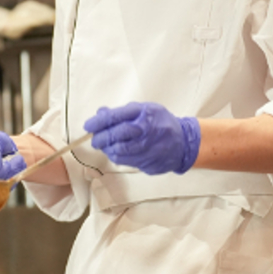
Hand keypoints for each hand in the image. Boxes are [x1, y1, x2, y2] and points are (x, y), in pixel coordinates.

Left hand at [83, 102, 200, 174]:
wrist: (184, 143)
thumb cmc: (161, 123)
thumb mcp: (145, 110)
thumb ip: (123, 112)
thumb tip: (101, 113)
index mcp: (146, 114)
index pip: (117, 116)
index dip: (99, 122)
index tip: (88, 125)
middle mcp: (148, 131)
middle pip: (117, 135)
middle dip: (101, 138)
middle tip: (95, 139)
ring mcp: (149, 149)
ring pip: (120, 151)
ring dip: (108, 149)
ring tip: (105, 146)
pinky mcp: (150, 163)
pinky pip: (127, 162)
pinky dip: (118, 157)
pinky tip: (116, 153)